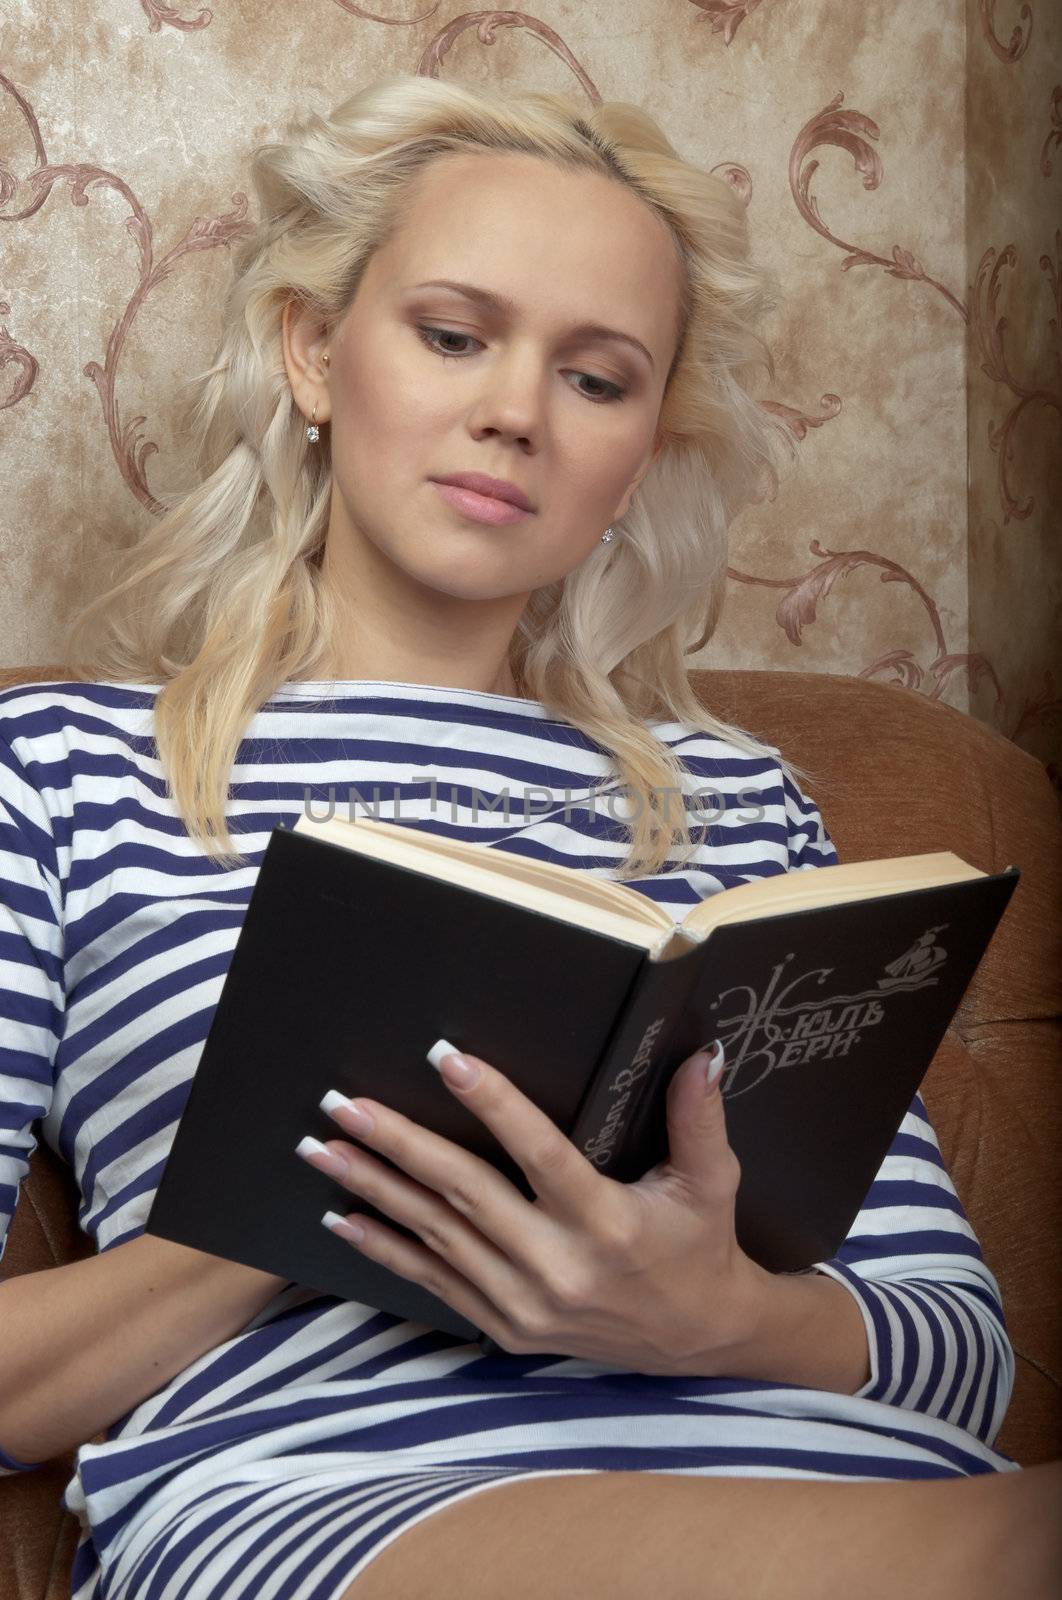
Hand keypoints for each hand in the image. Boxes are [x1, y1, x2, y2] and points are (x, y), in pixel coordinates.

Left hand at [296, 1040, 768, 1374]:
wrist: (699, 1340)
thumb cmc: (700, 1246)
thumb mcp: (711, 1182)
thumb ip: (698, 1119)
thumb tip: (700, 1054)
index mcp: (606, 1223)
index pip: (539, 1153)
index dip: (492, 1104)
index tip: (445, 1058)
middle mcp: (558, 1267)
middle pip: (463, 1194)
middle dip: (397, 1144)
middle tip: (344, 1104)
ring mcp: (524, 1305)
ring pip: (435, 1236)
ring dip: (373, 1189)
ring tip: (323, 1148)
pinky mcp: (504, 1328)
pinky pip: (432, 1282)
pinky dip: (383, 1248)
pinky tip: (341, 1217)